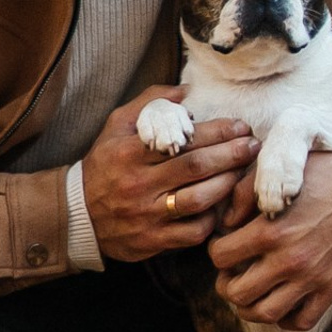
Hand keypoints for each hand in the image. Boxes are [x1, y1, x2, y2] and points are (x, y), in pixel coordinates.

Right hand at [80, 90, 253, 262]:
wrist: (78, 213)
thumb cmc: (105, 163)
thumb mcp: (117, 125)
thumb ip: (149, 102)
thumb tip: (185, 90)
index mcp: (130, 152)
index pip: (183, 141)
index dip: (218, 133)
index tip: (240, 126)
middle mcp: (138, 184)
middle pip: (195, 168)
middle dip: (231, 155)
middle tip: (253, 146)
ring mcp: (145, 215)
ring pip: (197, 201)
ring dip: (226, 185)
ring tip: (243, 172)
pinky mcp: (151, 241)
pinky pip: (191, 233)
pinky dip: (211, 219)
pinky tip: (220, 206)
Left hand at [208, 149, 331, 329]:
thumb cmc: (329, 174)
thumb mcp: (283, 170)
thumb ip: (247, 193)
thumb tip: (226, 222)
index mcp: (271, 231)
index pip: (221, 256)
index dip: (216, 249)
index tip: (224, 243)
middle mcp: (289, 260)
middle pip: (237, 293)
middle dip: (225, 284)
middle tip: (229, 274)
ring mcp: (311, 279)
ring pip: (265, 314)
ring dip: (248, 307)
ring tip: (248, 292)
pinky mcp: (331, 289)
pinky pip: (300, 321)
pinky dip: (284, 318)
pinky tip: (280, 301)